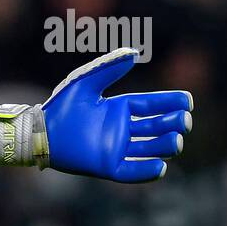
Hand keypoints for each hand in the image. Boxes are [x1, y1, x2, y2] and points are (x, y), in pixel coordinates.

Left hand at [43, 49, 192, 181]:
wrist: (39, 132)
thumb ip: (108, 68)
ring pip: (150, 149)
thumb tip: (134, 53)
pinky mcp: (106, 166)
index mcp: (119, 108)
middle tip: (183, 121)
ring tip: (175, 140)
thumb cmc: (60, 106)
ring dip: (166, 146)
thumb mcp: (85, 83)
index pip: (152, 105)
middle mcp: (121, 129)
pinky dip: (147, 171)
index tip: (187, 102)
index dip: (170, 103)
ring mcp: (115, 148)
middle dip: (173, 124)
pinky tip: (160, 165)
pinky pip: (132, 172)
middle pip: (157, 127)